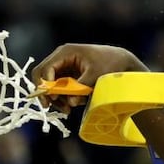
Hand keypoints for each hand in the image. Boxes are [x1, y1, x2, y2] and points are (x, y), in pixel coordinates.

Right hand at [31, 44, 146, 111]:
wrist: (121, 61)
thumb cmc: (109, 63)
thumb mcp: (96, 74)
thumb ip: (82, 88)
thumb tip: (71, 101)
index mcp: (65, 53)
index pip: (45, 69)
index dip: (45, 85)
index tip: (52, 99)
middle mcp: (61, 59)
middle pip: (42, 77)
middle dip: (46, 93)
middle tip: (50, 106)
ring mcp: (64, 68)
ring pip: (50, 86)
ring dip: (56, 99)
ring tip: (68, 110)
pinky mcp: (68, 76)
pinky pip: (59, 89)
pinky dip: (63, 98)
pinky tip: (72, 105)